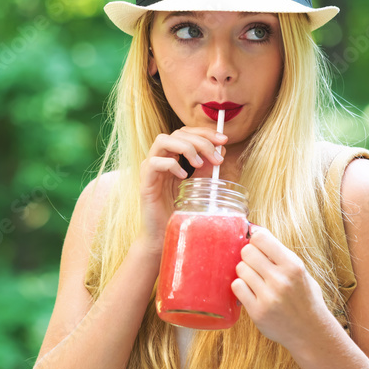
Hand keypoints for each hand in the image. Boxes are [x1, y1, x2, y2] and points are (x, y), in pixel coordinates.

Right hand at [136, 127, 227, 253]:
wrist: (162, 236)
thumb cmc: (178, 211)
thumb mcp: (198, 186)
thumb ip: (207, 167)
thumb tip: (221, 149)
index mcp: (172, 156)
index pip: (186, 132)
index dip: (205, 132)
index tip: (224, 140)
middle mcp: (159, 158)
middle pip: (177, 133)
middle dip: (201, 141)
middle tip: (218, 157)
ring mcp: (150, 169)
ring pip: (162, 141)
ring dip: (186, 148)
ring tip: (199, 164)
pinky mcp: (145, 182)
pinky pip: (154, 163)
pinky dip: (171, 165)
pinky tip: (183, 177)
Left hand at [231, 225, 332, 348]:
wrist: (311, 332)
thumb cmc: (305, 298)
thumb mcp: (300, 272)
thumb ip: (280, 255)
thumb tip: (253, 232)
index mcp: (293, 265)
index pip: (261, 238)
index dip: (255, 239)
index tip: (257, 245)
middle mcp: (281, 279)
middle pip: (247, 252)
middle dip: (248, 256)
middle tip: (255, 265)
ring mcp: (268, 296)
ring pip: (240, 269)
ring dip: (245, 273)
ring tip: (256, 280)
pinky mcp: (257, 311)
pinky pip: (237, 287)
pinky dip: (241, 287)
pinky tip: (250, 291)